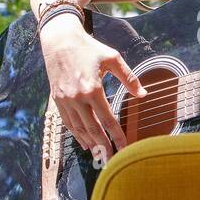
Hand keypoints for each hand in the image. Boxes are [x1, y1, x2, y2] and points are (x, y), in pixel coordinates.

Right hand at [40, 15, 146, 162]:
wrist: (60, 40)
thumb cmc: (89, 48)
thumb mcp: (113, 58)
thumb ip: (129, 78)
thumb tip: (142, 94)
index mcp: (92, 89)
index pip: (107, 119)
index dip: (117, 136)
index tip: (125, 147)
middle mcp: (77, 97)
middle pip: (92, 129)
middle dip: (103, 146)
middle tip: (112, 159)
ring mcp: (65, 100)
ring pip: (78, 128)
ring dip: (89, 143)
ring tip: (99, 154)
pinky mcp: (57, 99)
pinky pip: (67, 122)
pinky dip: (76, 134)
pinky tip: (84, 142)